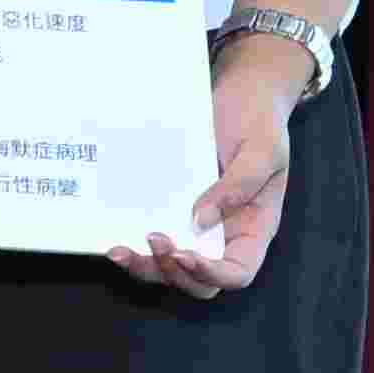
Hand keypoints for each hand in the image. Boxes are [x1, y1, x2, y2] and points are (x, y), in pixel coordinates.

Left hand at [117, 42, 301, 295]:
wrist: (241, 92)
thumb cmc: (259, 119)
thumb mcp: (262, 149)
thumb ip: (238, 185)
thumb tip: (200, 220)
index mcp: (253, 227)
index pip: (238, 271)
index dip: (212, 274)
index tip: (185, 255)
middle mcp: (224, 233)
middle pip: (199, 280)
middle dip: (173, 272)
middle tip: (152, 240)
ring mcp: (196, 224)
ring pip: (170, 266)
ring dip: (146, 266)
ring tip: (119, 250)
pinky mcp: (171, 207)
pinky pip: (153, 238)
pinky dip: (134, 246)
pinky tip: (111, 237)